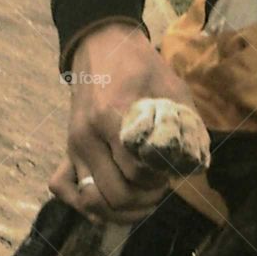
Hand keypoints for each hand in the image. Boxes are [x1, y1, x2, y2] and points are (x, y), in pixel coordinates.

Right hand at [50, 22, 197, 224]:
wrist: (101, 44)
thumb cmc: (142, 67)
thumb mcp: (173, 89)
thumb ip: (186, 126)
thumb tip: (194, 166)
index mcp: (114, 118)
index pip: (138, 172)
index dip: (159, 180)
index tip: (169, 171)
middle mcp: (88, 137)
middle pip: (117, 194)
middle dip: (144, 199)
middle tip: (159, 187)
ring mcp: (73, 146)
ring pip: (93, 201)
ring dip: (121, 210)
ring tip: (141, 199)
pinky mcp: (67, 150)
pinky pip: (63, 189)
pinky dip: (85, 205)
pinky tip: (108, 205)